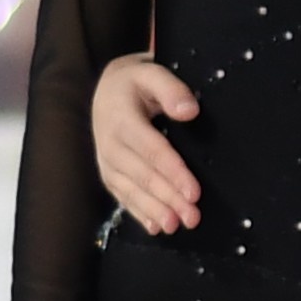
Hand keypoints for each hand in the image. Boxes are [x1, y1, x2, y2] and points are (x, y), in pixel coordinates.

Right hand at [90, 55, 202, 233]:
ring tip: (176, 227)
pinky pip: (122, 196)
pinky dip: (139, 213)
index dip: (172, 172)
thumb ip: (170, 89)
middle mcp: (109, 143)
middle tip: (192, 217)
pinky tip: (156, 227)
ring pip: (131, 190)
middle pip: (142, 175)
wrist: (108, 91)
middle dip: (168, 198)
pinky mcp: (109, 173)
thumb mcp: (151, 73)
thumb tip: (189, 111)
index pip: (151, 149)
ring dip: (154, 211)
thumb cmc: (136, 83)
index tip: (194, 192)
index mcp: (121, 118)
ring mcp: (107, 161)